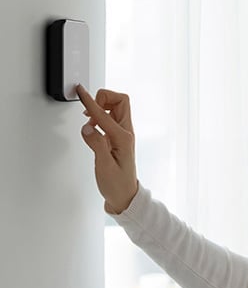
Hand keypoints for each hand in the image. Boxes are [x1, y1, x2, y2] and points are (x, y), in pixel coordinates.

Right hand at [76, 84, 138, 213]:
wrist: (124, 195)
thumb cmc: (116, 184)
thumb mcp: (104, 166)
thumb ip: (96, 144)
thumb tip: (88, 126)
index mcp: (123, 138)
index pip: (105, 113)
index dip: (91, 101)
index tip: (81, 92)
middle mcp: (126, 133)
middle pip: (120, 101)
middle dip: (103, 98)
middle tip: (88, 110)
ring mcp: (123, 134)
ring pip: (116, 108)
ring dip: (101, 107)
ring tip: (89, 118)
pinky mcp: (117, 137)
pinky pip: (111, 118)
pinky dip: (100, 115)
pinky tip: (92, 125)